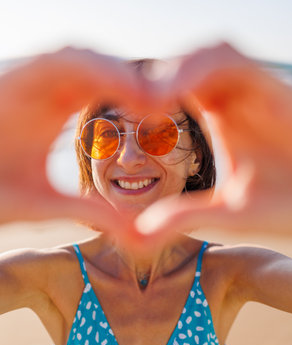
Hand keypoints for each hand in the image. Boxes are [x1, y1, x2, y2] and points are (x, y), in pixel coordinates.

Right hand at [0, 47, 151, 239]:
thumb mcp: (46, 203)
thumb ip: (88, 210)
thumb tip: (135, 232)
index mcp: (55, 108)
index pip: (103, 90)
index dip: (135, 99)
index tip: (165, 118)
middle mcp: (43, 90)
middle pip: (97, 69)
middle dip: (132, 81)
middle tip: (169, 100)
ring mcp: (26, 80)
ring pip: (80, 59)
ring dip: (117, 73)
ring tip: (152, 97)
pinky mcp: (10, 78)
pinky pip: (57, 62)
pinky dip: (92, 70)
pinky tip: (123, 88)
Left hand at [135, 43, 291, 243]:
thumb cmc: (281, 207)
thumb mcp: (223, 213)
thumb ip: (183, 216)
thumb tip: (138, 235)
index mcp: (220, 116)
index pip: (178, 87)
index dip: (147, 95)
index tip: (123, 118)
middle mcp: (235, 98)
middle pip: (189, 64)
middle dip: (157, 77)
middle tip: (127, 102)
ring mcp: (254, 90)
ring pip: (209, 54)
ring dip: (175, 70)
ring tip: (149, 102)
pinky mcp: (273, 88)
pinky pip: (231, 62)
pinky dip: (198, 71)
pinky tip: (171, 96)